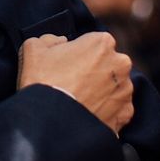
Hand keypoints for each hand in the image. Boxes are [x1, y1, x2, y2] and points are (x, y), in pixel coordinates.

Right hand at [18, 32, 134, 134]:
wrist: (49, 121)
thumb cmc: (42, 80)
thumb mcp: (33, 47)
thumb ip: (50, 38)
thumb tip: (61, 42)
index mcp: (102, 42)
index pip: (93, 43)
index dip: (79, 53)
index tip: (67, 64)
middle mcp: (121, 64)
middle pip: (108, 64)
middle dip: (95, 71)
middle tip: (73, 82)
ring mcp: (125, 91)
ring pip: (114, 87)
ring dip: (102, 91)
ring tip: (79, 101)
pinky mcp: (125, 115)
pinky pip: (118, 110)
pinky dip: (106, 112)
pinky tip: (88, 114)